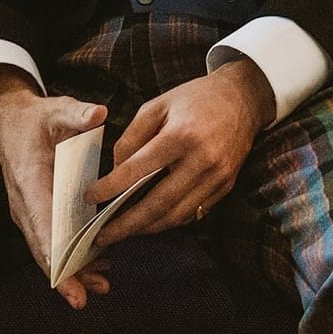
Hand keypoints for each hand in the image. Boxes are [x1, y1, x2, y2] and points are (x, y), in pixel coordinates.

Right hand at [0, 65, 111, 309]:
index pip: (42, 223)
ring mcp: (30, 211)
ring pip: (49, 248)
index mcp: (31, 181)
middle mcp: (26, 203)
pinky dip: (74, 255)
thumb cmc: (38, 118)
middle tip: (84, 299)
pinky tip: (100, 265)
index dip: (55, 254)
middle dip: (63, 274)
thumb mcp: (58, 109)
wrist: (12, 122)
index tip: (66, 280)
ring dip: (72, 270)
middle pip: (43, 246)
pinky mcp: (38, 212)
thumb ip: (77, 113)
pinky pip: (54, 240)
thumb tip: (99, 113)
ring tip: (100, 287)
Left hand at [88, 58, 274, 248]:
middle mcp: (202, 160)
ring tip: (124, 232)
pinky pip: (194, 213)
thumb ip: (132, 138)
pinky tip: (152, 221)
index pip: (137, 171)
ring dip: (147, 228)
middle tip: (102, 235)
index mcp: (181, 136)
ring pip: (177, 215)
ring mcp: (217, 176)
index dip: (109, 188)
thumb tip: (116, 171)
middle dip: (126, 225)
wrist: (244, 98)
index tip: (89, 197)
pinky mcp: (226, 186)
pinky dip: (170, 221)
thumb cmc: (196, 98)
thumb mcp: (157, 105)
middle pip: (158, 204)